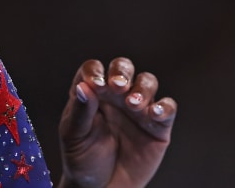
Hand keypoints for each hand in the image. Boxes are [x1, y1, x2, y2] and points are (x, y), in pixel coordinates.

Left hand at [57, 57, 176, 187]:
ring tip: (133, 104)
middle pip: (123, 67)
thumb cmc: (82, 158)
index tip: (96, 85)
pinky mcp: (157, 125)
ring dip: (142, 88)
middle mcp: (115, 95)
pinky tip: (154, 113)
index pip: (93, 68)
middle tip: (118, 85)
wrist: (101, 186)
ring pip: (147, 82)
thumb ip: (80, 110)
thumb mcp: (74, 134)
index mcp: (91, 92)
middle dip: (122, 71)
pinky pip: (167, 108)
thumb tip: (84, 86)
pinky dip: (165, 106)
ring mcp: (137, 108)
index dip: (95, 71)